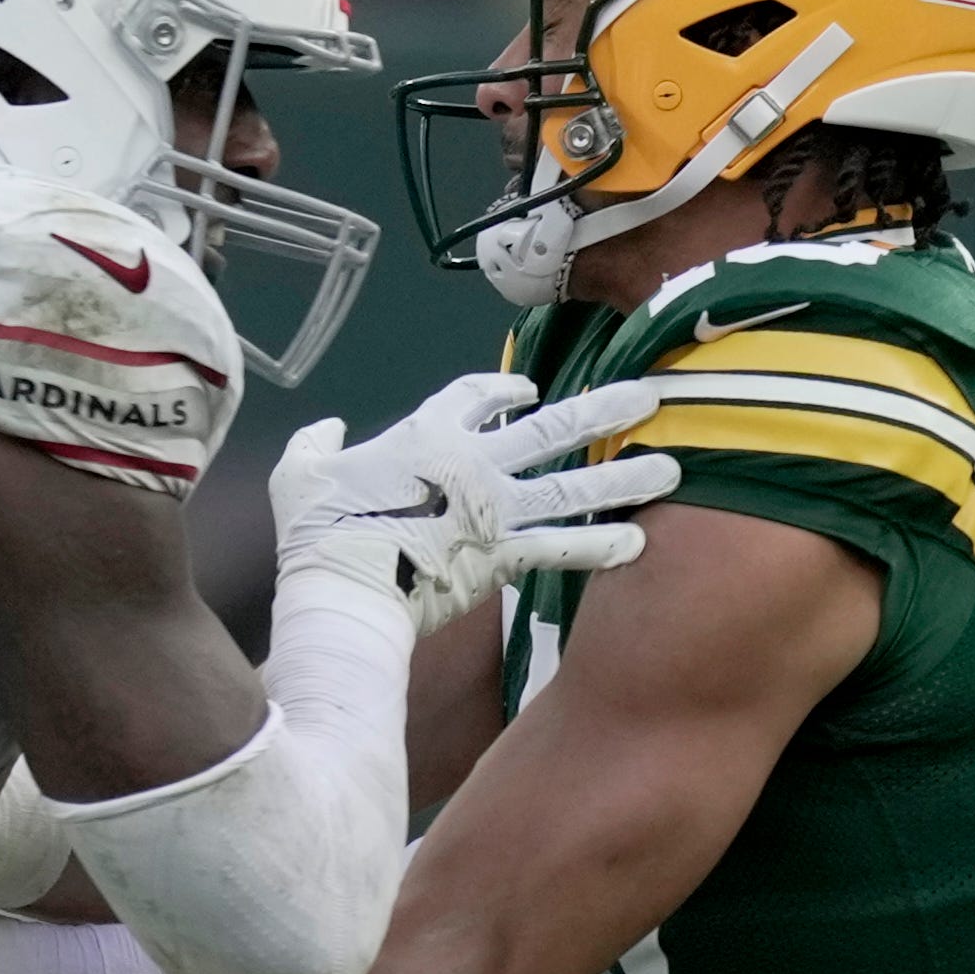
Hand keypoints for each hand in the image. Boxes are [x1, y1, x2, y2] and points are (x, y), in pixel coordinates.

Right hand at [277, 371, 682, 637]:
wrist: (343, 585)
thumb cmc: (319, 527)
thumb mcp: (301, 470)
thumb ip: (318, 443)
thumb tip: (328, 430)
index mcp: (426, 432)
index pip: (474, 394)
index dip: (503, 388)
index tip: (528, 389)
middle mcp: (473, 461)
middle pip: (550, 427)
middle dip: (604, 409)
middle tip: (650, 395)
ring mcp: (495, 508)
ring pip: (572, 484)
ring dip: (625, 476)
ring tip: (672, 467)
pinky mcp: (505, 555)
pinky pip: (562, 548)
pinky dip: (601, 546)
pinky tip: (639, 543)